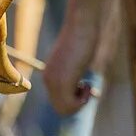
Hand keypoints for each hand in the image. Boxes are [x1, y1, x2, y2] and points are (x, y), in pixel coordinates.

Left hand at [44, 0, 117, 114]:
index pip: (58, 102)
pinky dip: (83, 100)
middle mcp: (47, 79)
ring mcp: (53, 81)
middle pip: (61, 109)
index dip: (75, 101)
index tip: (86, 87)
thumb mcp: (77, 61)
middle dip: (78, 104)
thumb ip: (74, 75)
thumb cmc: (83, 39)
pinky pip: (71, 105)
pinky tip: (86, 83)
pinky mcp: (62, 81)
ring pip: (65, 110)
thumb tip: (79, 93)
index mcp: (49, 74)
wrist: (82, 26)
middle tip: (88, 87)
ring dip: (81, 103)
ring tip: (86, 83)